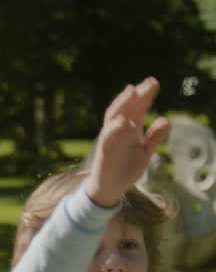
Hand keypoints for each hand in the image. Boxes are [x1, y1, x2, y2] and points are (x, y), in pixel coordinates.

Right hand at [85, 77, 169, 207]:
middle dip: (136, 95)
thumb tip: (166, 120)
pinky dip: (113, 129)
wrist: (109, 189)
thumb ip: (154, 138)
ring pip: (113, 116)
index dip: (145, 95)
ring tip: (132, 91)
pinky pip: (107, 138)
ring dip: (122, 104)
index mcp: (130, 129)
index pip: (138, 108)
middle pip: (127, 107)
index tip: (154, 83)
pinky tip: (122, 121)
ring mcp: (110, 139)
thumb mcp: (145, 152)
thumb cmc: (126, 168)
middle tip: (149, 82)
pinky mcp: (104, 151)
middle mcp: (119, 130)